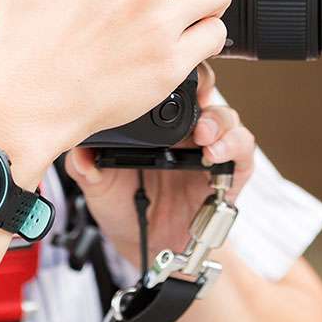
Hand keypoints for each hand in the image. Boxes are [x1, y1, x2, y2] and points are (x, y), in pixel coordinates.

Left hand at [61, 61, 256, 271]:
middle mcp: (186, 131)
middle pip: (204, 89)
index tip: (159, 73)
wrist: (147, 247)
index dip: (170, 74)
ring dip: (217, 120)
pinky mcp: (230, 172)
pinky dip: (233, 146)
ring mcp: (209, 148)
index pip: (169, 85)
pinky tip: (215, 154)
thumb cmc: (125, 209)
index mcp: (156, 125)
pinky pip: (243, 149)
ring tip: (203, 133)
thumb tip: (79, 151)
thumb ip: (86, 167)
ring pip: (225, 116)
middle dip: (203, 84)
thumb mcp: (98, 187)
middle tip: (193, 93)